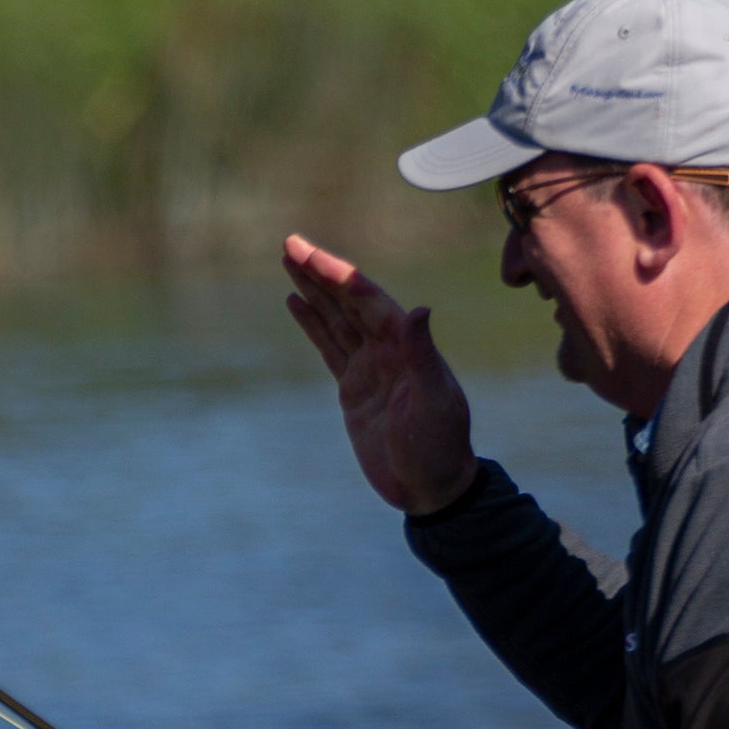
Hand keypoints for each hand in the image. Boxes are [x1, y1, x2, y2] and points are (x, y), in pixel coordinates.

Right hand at [281, 235, 477, 516]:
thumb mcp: (433, 402)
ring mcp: (368, 366)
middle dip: (320, 272)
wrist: (431, 486)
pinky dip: (314, 323)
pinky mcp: (353, 387)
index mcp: (405, 346)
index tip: (311, 255)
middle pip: (347, 301)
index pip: (366, 301)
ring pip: (336, 318)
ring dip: (314, 290)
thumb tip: (418, 311)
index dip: (338, 276)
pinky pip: (329, 347)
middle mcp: (387, 348)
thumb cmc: (439, 445)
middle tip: (290, 242)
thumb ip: (423, 356)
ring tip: (290, 261)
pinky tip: (298, 303)